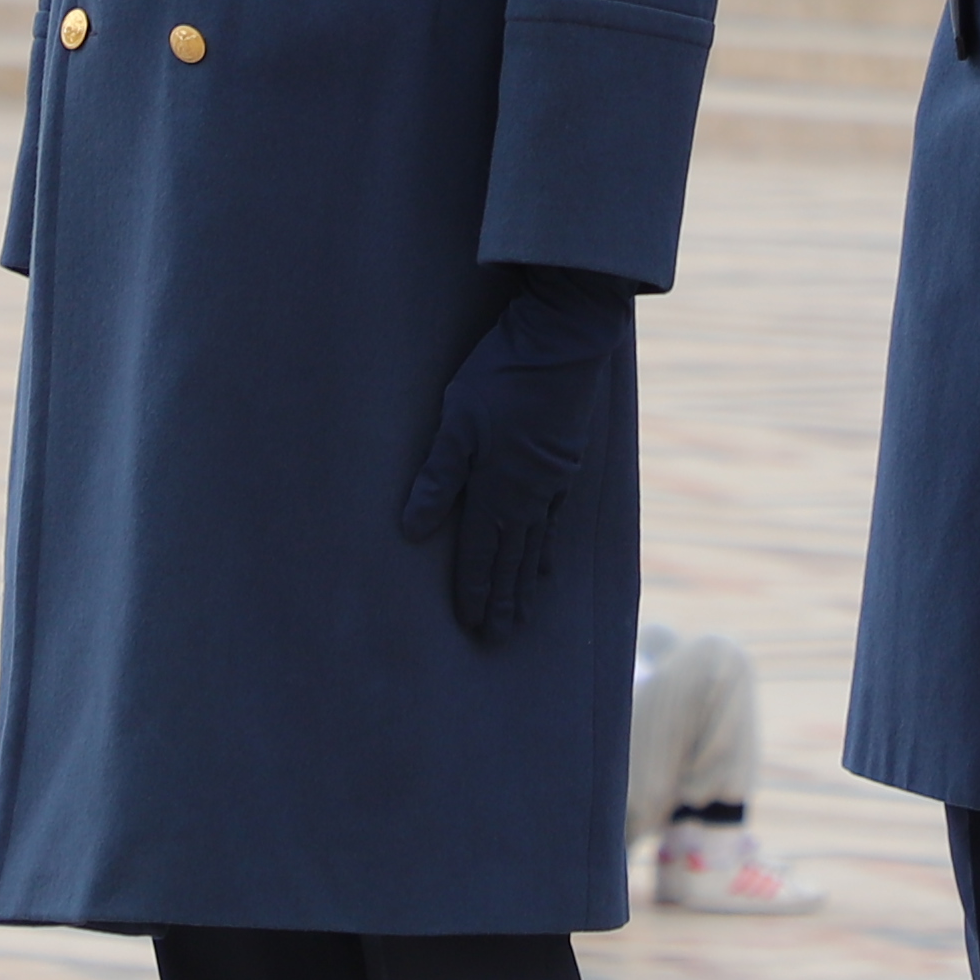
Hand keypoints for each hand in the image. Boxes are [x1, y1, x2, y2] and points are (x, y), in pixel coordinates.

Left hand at [395, 278, 621, 642]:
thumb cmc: (501, 377)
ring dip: (527, 581)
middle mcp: (529, 495)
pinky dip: (550, 546)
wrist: (564, 340)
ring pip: (537, 544)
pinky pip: (557, 518)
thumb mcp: (456, 422)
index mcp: (498, 489)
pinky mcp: (567, 460)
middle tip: (498, 638)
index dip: (474, 589)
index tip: (470, 624)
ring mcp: (553, 480)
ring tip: (525, 613)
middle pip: (513, 559)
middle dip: (503, 600)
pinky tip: (549, 554)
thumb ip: (436, 477)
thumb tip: (412, 531)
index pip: (482, 553)